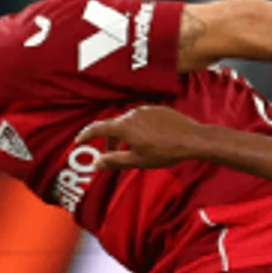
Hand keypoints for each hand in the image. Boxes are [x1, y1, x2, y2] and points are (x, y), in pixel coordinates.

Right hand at [75, 107, 211, 169]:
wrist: (192, 139)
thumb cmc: (165, 151)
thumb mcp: (137, 161)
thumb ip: (114, 160)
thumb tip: (96, 163)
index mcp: (124, 126)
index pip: (98, 128)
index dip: (86, 134)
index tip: (79, 140)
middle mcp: (132, 113)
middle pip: (113, 126)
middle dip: (109, 141)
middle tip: (110, 155)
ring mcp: (146, 109)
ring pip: (128, 122)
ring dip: (125, 135)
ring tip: (132, 149)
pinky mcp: (157, 109)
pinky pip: (141, 118)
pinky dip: (138, 129)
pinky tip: (148, 140)